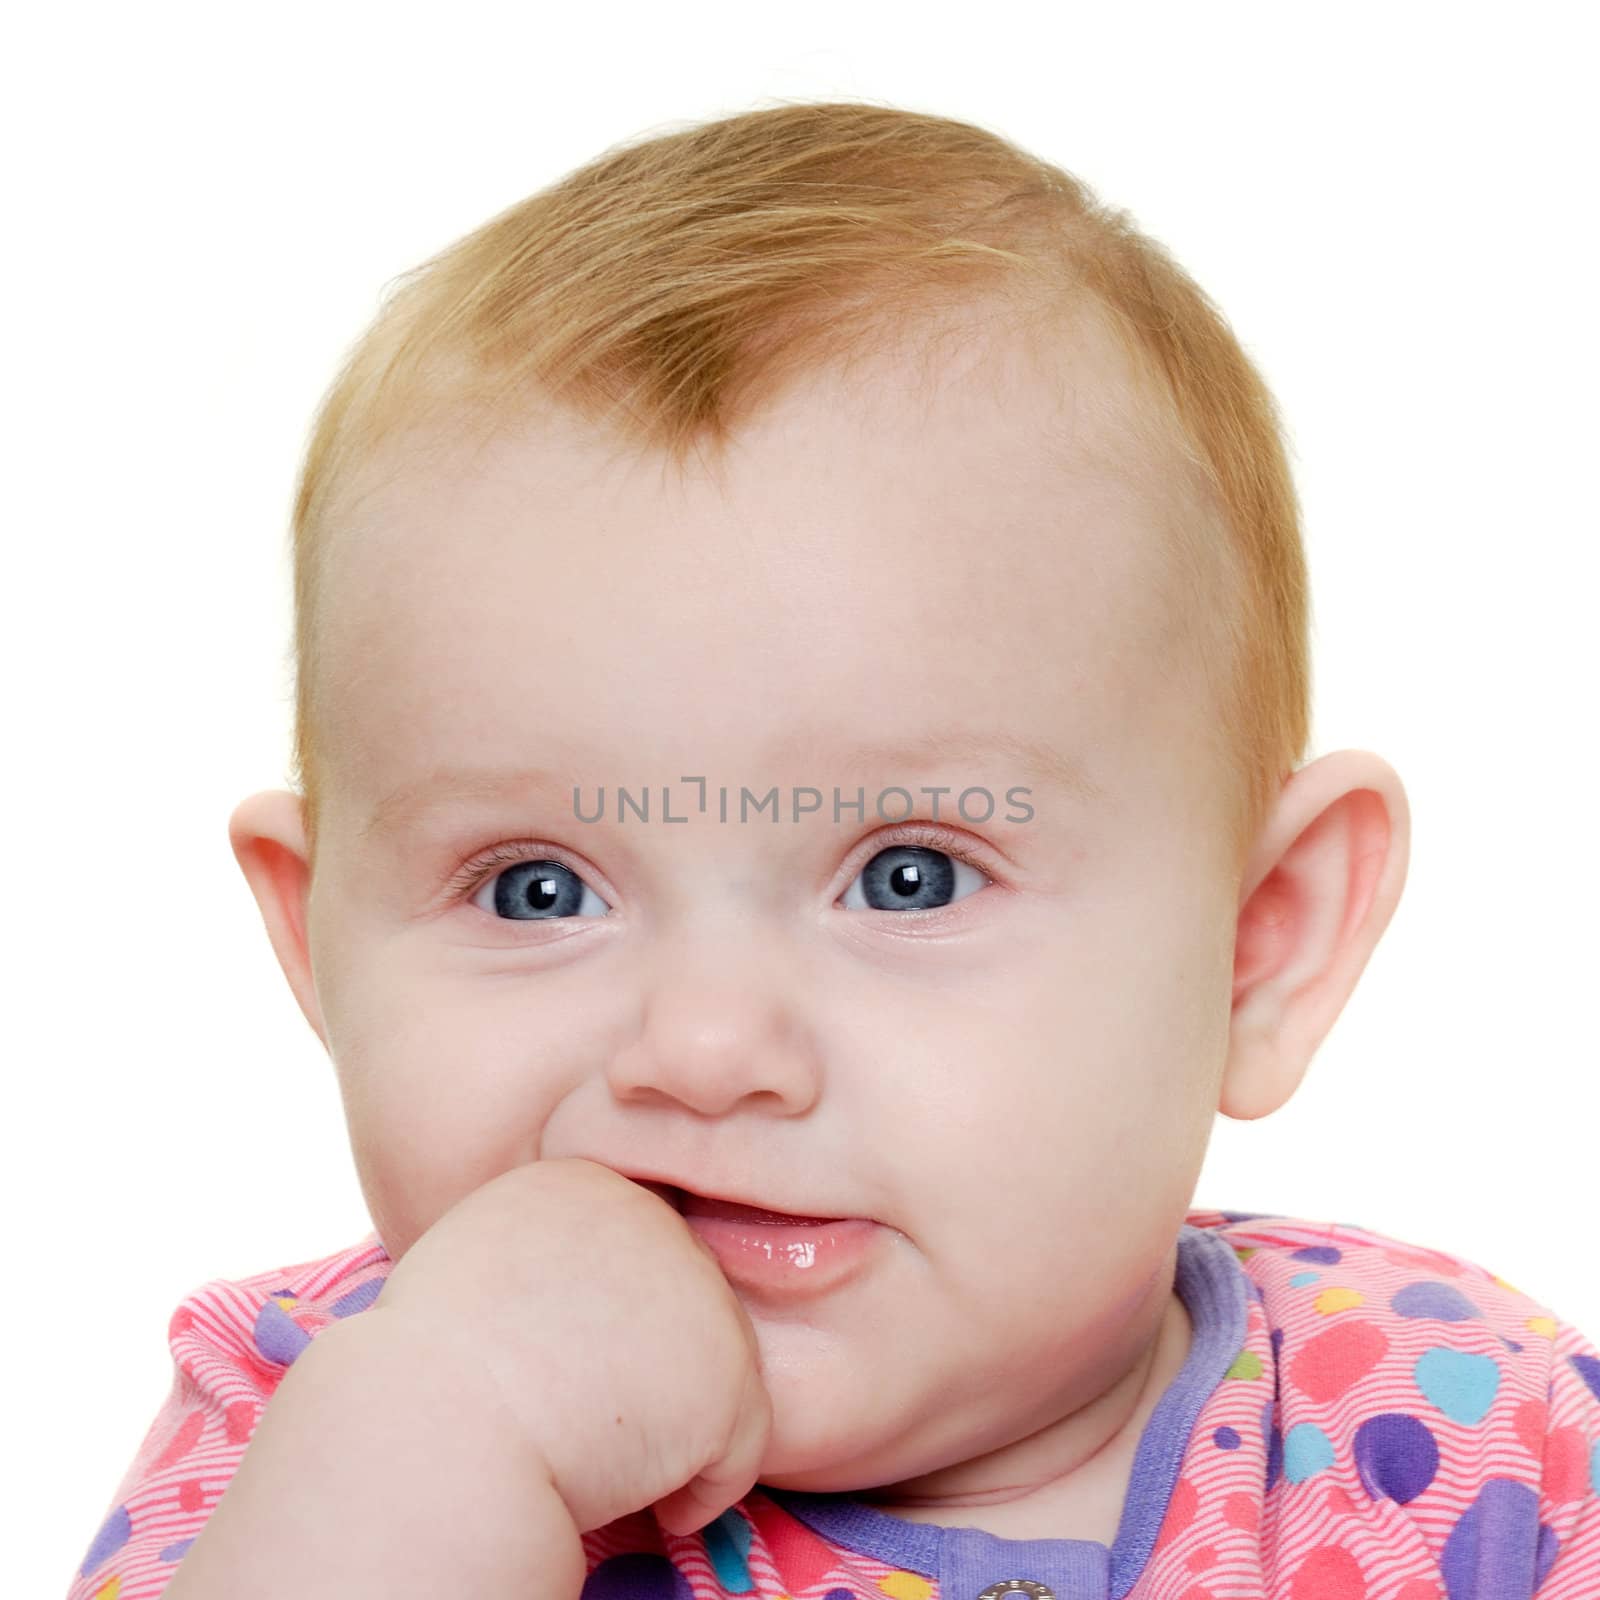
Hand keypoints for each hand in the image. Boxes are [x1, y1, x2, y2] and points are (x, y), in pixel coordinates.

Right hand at [371, 1156, 773, 1534]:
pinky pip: (735, 1447)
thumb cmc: (425, 1380)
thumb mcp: (470, 1274)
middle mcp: (651, 1215)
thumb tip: (577, 1312)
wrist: (434, 1433)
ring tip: (597, 1456)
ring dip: (668, 1426)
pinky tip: (644, 1504)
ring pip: (713, 1371)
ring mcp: (698, 1287)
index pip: (624, 1256)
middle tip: (579, 1418)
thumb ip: (539, 1264)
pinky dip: (696, 1490)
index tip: (546, 1370)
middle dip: (642, 1368)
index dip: (596, 1327)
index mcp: (580, 1183)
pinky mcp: (727, 1368)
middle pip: (676, 1302)